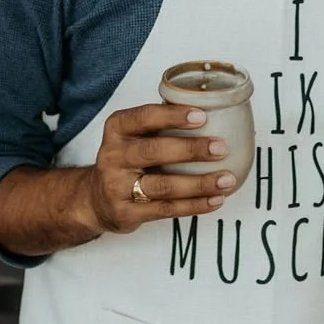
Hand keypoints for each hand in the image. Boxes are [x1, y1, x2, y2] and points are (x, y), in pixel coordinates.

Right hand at [78, 103, 237, 235]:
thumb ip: (161, 124)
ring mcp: (117, 187)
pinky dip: (194, 205)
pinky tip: (215, 199)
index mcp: (117, 129)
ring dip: (199, 183)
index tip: (202, 116)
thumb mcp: (133, 135)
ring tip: (226, 179)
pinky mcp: (127, 213)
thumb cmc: (127, 159)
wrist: (96, 199)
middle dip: (191, 149)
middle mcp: (113, 156)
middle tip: (221, 148)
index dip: (173, 116)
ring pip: (163, 186)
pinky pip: (166, 209)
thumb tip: (212, 110)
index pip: (144, 117)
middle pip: (154, 151)